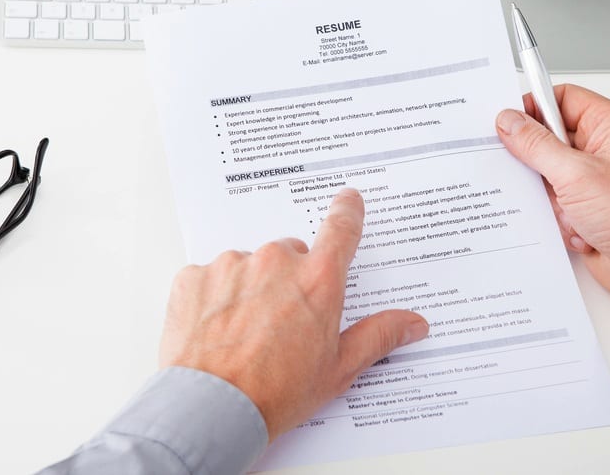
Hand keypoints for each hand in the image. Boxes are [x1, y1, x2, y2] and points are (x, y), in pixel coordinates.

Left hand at [158, 188, 429, 440]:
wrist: (213, 409)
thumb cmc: (276, 392)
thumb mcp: (338, 368)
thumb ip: (378, 336)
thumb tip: (414, 323)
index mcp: (318, 280)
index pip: (341, 229)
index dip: (347, 212)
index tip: (348, 200)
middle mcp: (276, 262)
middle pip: (290, 253)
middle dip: (290, 279)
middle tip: (284, 321)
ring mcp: (232, 265)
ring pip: (249, 265)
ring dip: (251, 288)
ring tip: (246, 333)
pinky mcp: (195, 276)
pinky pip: (211, 278)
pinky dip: (215, 298)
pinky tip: (217, 330)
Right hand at [495, 84, 609, 317]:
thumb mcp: (575, 174)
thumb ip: (536, 145)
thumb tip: (510, 121)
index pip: (561, 98)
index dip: (532, 108)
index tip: (506, 123)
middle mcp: (604, 148)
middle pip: (549, 139)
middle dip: (539, 165)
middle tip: (540, 177)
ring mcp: (596, 178)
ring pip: (547, 175)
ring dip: (552, 198)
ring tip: (572, 210)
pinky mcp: (588, 206)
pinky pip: (554, 202)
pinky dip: (559, 217)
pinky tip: (579, 228)